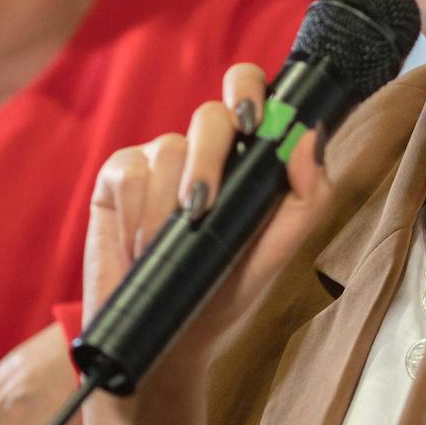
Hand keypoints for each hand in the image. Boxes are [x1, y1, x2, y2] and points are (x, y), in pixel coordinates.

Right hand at [83, 62, 336, 382]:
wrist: (170, 336)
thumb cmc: (227, 287)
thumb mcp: (278, 249)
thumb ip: (307, 195)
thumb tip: (308, 136)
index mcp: (245, 154)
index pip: (248, 89)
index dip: (248, 88)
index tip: (252, 121)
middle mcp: (204, 148)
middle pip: (209, 115)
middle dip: (208, 157)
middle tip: (202, 206)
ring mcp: (158, 159)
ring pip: (167, 149)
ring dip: (170, 208)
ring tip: (170, 249)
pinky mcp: (117, 178)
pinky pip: (129, 172)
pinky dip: (138, 215)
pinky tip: (141, 246)